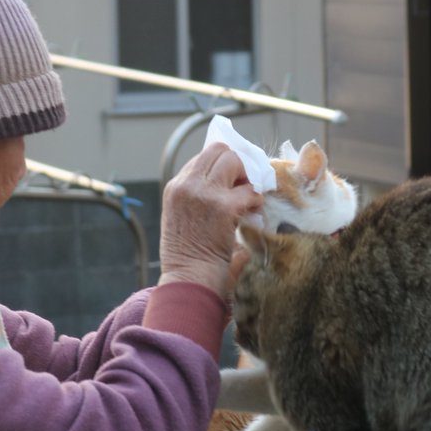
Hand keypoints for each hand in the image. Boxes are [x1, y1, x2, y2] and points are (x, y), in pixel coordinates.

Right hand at [157, 142, 263, 298]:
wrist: (189, 280)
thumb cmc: (187, 258)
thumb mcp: (180, 219)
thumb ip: (195, 198)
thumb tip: (226, 184)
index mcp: (175, 188)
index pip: (202, 159)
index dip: (221, 166)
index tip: (234, 178)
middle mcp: (187, 185)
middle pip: (219, 151)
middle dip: (237, 165)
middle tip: (245, 184)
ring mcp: (205, 193)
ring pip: (234, 161)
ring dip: (247, 178)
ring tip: (248, 198)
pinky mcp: (223, 206)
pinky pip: (249, 190)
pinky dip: (255, 200)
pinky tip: (252, 213)